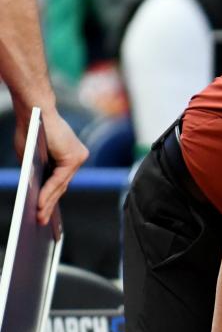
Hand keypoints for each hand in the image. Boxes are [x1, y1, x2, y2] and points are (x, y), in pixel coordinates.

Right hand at [15, 108, 88, 225]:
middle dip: (50, 205)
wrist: (36, 109)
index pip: (61, 182)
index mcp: (69, 157)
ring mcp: (79, 157)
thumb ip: (37, 172)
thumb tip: (33, 192)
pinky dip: (49, 192)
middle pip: (62, 186)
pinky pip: (60, 180)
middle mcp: (78, 158)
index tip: (46, 214)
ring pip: (61, 185)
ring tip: (38, 217)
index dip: (52, 198)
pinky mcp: (75, 157)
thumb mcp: (32, 156)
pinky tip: (40, 204)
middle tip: (40, 221)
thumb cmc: (32, 129)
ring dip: (48, 202)